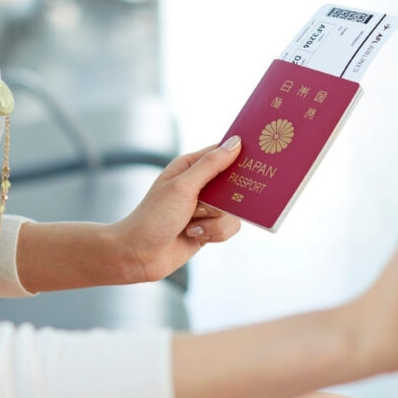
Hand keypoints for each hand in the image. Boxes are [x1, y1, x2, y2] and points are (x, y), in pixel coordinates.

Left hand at [113, 136, 243, 281]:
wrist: (139, 254)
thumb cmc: (155, 217)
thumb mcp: (183, 187)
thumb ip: (210, 166)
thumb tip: (235, 143)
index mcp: (190, 167)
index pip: (223, 153)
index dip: (241, 155)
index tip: (259, 159)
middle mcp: (199, 185)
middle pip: (234, 184)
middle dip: (229, 198)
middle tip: (217, 202)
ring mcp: (205, 208)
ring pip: (233, 210)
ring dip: (215, 221)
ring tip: (193, 223)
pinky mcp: (209, 228)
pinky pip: (229, 228)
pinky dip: (214, 234)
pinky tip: (195, 235)